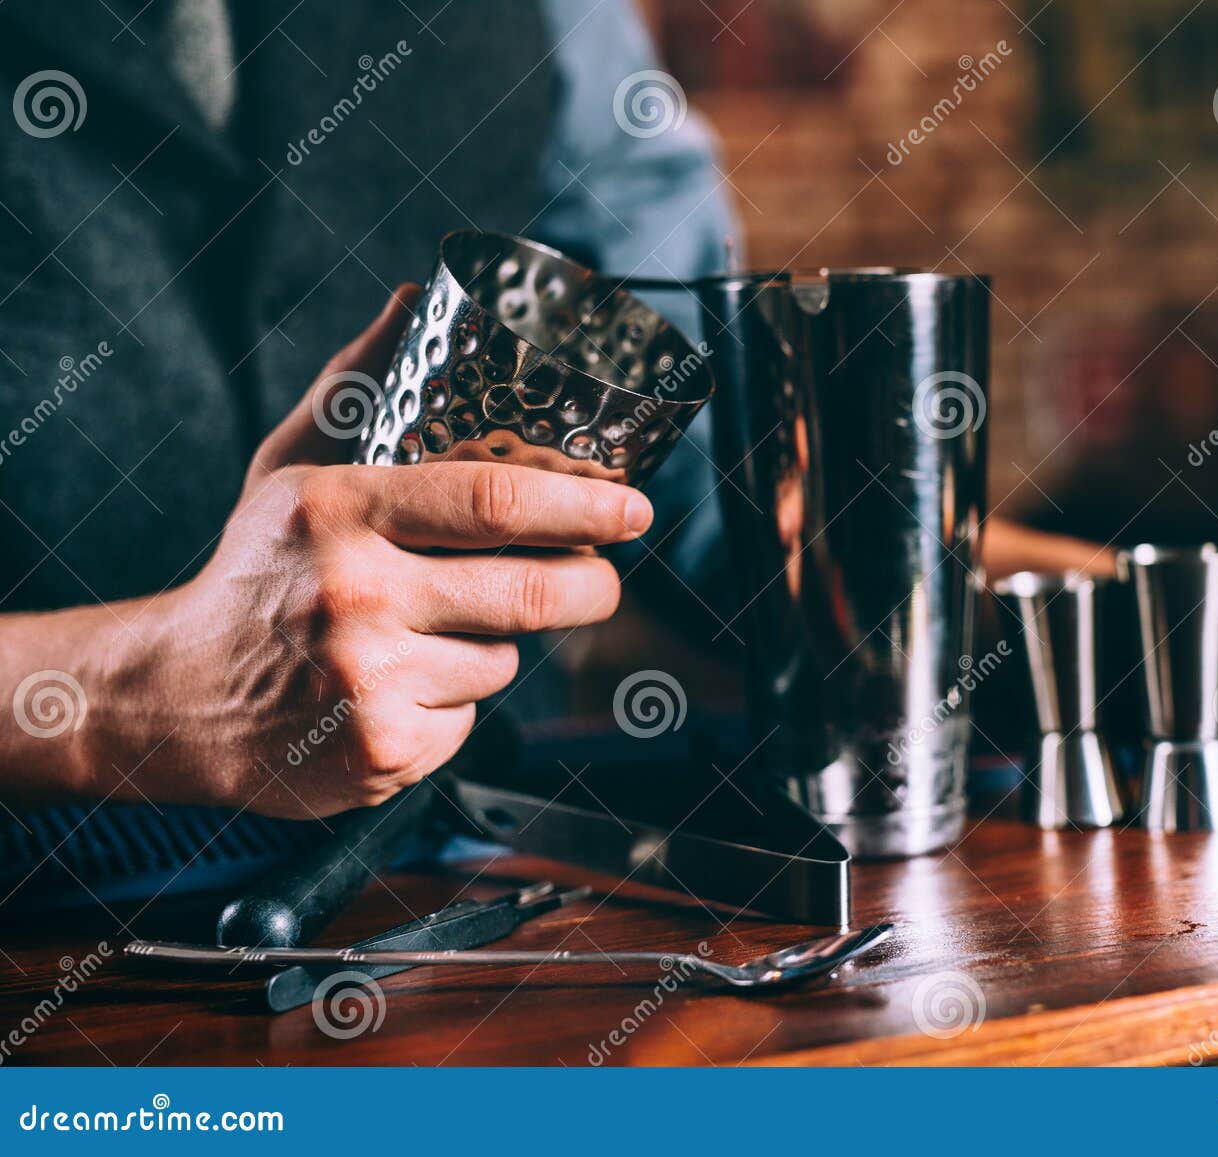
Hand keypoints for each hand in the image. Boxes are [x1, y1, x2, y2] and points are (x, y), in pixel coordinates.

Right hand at [98, 287, 650, 816]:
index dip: (583, 507)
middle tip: (601, 576)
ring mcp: (369, 681)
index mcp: (339, 510)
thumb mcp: (290, 468)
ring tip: (430, 632)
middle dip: (591, 586)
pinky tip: (399, 686)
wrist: (175, 697)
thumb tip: (413, 299)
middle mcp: (355, 595)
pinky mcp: (383, 752)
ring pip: (504, 660)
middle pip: (532, 593)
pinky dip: (455, 702)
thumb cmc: (255, 570)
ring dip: (496, 645)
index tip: (634, 508)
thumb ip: (357, 385)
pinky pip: (470, 717)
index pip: (493, 503)